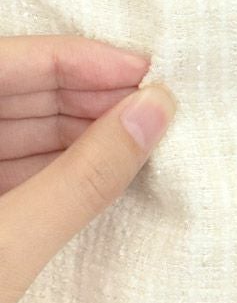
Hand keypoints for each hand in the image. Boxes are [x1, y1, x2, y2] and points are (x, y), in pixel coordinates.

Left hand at [0, 35, 176, 302]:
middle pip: (17, 92)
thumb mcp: (15, 242)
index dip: (80, 60)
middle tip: (156, 109)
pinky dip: (65, 170)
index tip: (145, 71)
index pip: (6, 63)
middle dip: (89, 97)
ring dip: (83, 134)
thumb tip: (152, 114)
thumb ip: (88, 175)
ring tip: (143, 138)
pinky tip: (107, 170)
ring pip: (21, 133)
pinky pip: (20, 172)